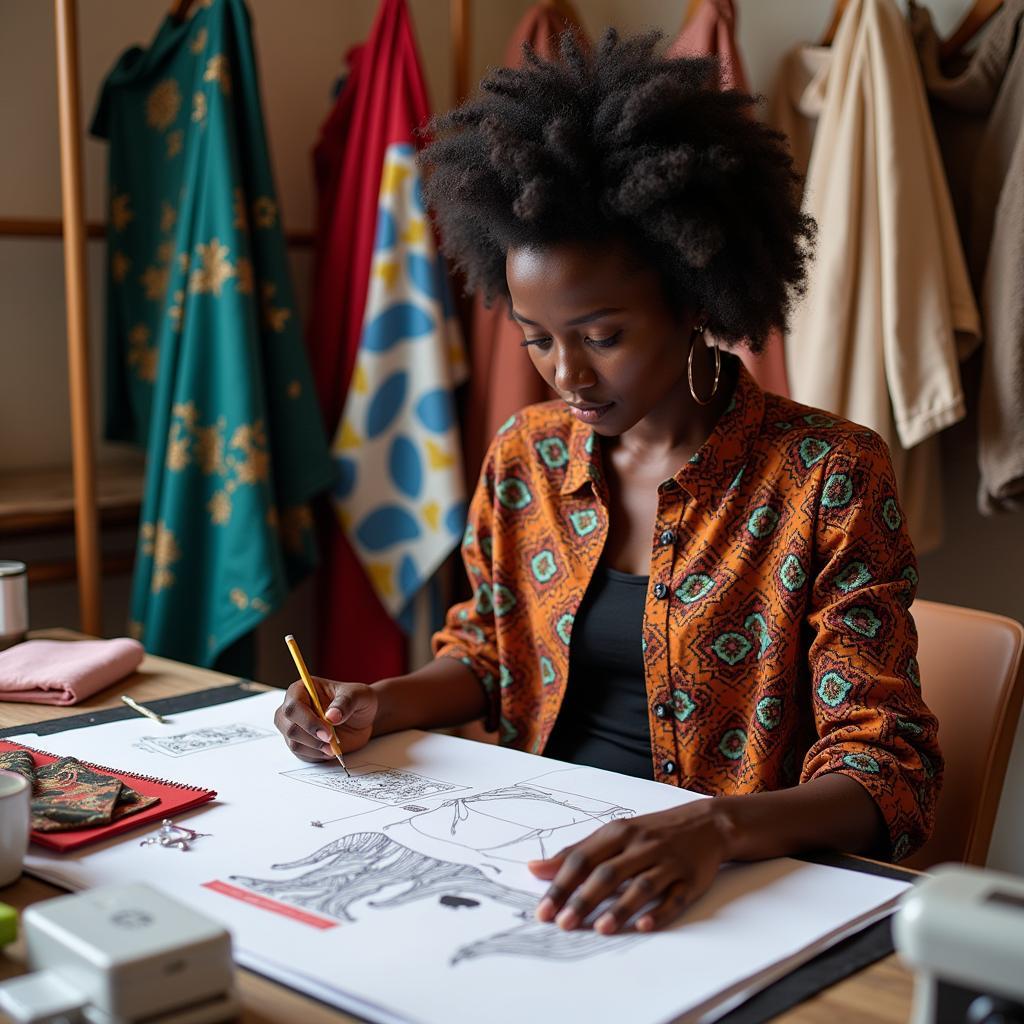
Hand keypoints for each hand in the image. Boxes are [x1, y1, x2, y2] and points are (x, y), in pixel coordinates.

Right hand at [274, 677, 377, 761]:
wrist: (362, 719)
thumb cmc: (358, 700)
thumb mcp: (359, 695)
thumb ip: (346, 702)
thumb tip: (331, 716)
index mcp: (303, 689)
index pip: (293, 706)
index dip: (308, 721)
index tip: (328, 732)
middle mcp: (294, 708)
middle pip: (288, 726)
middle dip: (311, 737)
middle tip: (332, 741)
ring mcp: (294, 726)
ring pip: (294, 743)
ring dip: (316, 747)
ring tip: (334, 745)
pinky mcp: (300, 743)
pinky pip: (302, 754)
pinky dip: (317, 755)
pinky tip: (330, 748)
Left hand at [528, 801, 733, 933]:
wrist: (706, 823)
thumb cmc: (651, 831)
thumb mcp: (613, 834)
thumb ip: (577, 853)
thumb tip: (536, 869)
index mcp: (617, 833)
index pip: (582, 859)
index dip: (561, 884)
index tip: (543, 910)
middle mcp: (640, 845)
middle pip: (608, 873)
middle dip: (583, 899)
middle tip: (563, 924)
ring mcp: (666, 862)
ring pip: (641, 886)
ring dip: (620, 908)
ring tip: (600, 928)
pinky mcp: (689, 879)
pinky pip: (673, 897)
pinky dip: (659, 912)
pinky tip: (644, 925)